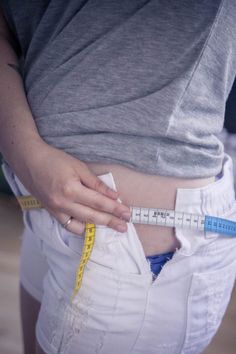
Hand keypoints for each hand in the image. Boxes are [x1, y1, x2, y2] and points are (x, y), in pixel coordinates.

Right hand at [14, 139, 130, 234]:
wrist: (29, 161)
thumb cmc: (54, 160)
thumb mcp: (79, 167)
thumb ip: (96, 184)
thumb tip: (114, 195)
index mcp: (72, 190)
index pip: (99, 203)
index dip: (115, 209)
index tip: (127, 213)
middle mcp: (63, 204)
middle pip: (93, 217)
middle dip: (111, 222)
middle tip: (124, 226)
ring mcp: (56, 210)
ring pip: (81, 225)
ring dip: (97, 228)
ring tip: (111, 227)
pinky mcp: (52, 213)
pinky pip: (68, 226)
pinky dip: (81, 228)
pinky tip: (91, 226)